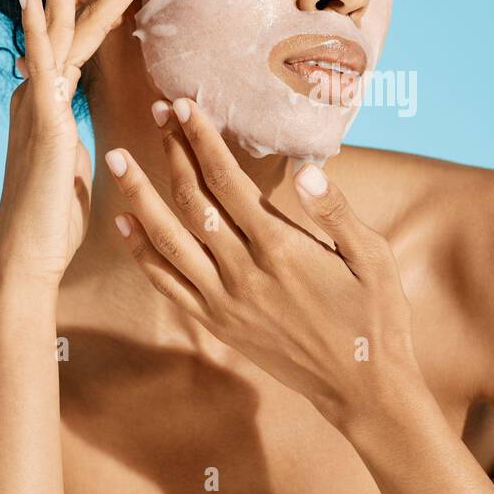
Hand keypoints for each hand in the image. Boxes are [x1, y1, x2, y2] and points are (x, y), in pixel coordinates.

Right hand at [0, 0, 159, 292]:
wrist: (30, 256)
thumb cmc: (53, 216)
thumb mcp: (70, 161)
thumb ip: (70, 129)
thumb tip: (72, 112)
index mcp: (53, 96)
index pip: (85, 33)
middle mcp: (41, 91)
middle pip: (68, 18)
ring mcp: (39, 103)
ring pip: (57, 30)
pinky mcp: (43, 124)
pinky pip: (41, 68)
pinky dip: (34, 29)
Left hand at [103, 100, 423, 426]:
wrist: (362, 387)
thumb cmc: (376, 317)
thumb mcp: (374, 258)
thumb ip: (337, 211)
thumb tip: (305, 169)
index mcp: (281, 248)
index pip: (229, 182)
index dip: (203, 141)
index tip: (183, 106)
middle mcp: (244, 272)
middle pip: (194, 201)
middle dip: (171, 153)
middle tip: (154, 113)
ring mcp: (225, 301)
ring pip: (169, 240)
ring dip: (140, 197)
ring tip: (117, 160)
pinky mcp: (218, 324)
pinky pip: (168, 284)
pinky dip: (142, 254)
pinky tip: (125, 225)